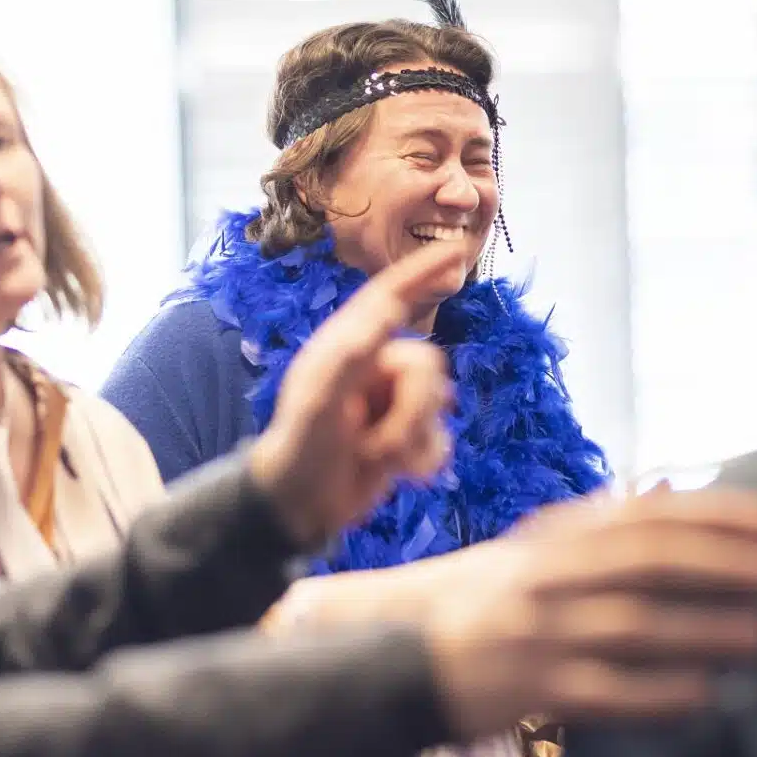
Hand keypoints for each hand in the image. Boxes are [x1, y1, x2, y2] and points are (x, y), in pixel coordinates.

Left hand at [247, 243, 465, 548]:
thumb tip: (386, 310)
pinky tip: (398, 471)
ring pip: (438, 402)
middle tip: (377, 443)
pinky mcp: (408, 434)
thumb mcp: (320, 402)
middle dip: (411, 409)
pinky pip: (440, 437)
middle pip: (427, 365)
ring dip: (411, 437)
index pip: (389, 297)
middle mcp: (375, 367)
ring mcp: (393, 400)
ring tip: (375, 457)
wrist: (302, 507)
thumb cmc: (300, 450)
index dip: (422, 271)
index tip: (456, 249)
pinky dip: (422, 457)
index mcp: (348, 348)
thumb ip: (353, 357)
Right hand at [424, 486, 756, 737]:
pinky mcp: (529, 689)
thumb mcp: (539, 550)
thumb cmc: (490, 597)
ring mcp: (539, 632)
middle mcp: (550, 575)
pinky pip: (603, 694)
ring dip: (704, 630)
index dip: (715, 514)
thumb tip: (680, 502)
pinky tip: (702, 695)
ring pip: (634, 626)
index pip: (647, 516)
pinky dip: (656, 694)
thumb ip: (602, 531)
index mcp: (558, 535)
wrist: (398, 648)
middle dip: (723, 566)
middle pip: (648, 563)